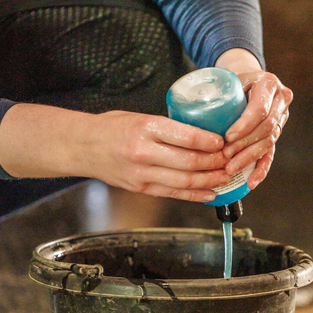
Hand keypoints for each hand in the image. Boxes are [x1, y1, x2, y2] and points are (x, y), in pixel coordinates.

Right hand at [0, 105, 230, 201]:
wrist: (82, 147)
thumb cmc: (112, 128)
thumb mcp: (139, 117)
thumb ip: (167, 128)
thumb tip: (201, 135)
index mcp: (145, 127)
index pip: (186, 137)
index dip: (210, 142)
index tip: (224, 142)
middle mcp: (144, 152)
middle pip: (190, 162)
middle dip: (215, 164)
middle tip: (230, 161)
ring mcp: (142, 174)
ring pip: (184, 182)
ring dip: (210, 181)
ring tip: (226, 178)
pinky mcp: (141, 188)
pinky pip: (173, 194)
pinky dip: (195, 195)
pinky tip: (211, 193)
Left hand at [215, 49, 292, 189]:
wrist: (249, 81)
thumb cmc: (232, 82)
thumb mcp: (226, 79)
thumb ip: (214, 91)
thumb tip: (183, 110)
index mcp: (268, 84)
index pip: (260, 109)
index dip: (244, 126)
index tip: (227, 137)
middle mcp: (280, 101)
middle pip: (266, 129)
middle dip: (244, 145)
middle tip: (225, 156)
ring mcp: (281, 119)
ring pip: (268, 143)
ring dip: (248, 158)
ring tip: (230, 169)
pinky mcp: (276, 134)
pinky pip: (271, 155)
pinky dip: (261, 170)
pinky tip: (251, 182)